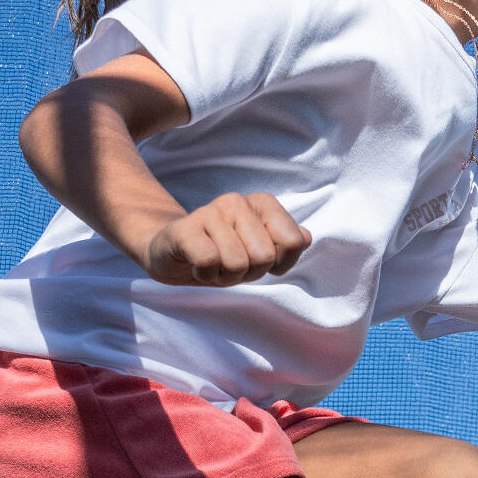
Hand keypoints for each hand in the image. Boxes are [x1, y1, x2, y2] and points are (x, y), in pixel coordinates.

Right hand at [143, 193, 310, 285]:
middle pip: (265, 256)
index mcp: (261, 203)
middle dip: (250, 272)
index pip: (292, 241)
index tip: (260, 261)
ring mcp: (209, 212)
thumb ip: (287, 243)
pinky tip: (197, 266)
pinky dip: (206, 275)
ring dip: (226, 276)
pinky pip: (210, 263)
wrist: (171, 253)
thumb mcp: (260, 251)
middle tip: (231, 265)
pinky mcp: (184, 229)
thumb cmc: (222, 253)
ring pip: (238, 263)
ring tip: (214, 265)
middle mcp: (236, 201)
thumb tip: (306, 237)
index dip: (280, 263)